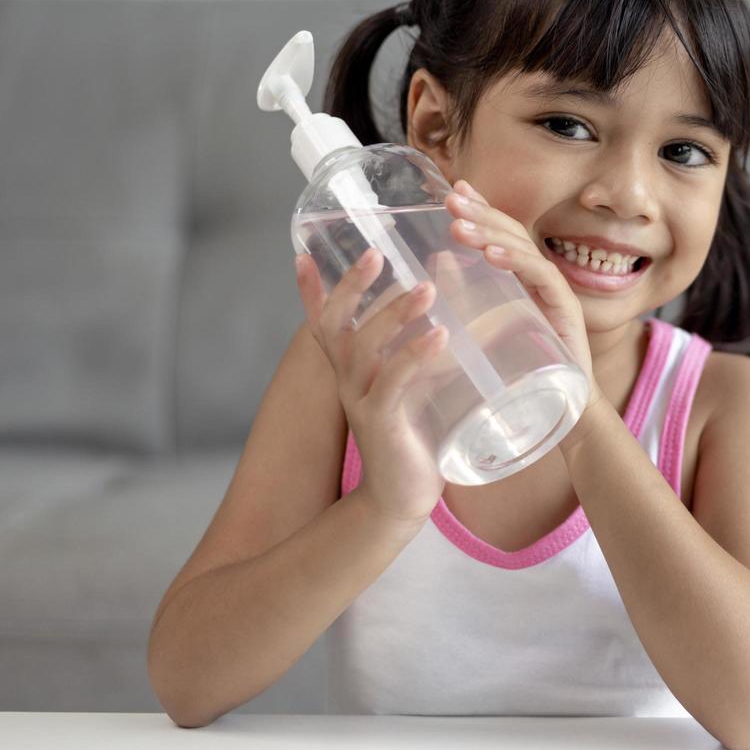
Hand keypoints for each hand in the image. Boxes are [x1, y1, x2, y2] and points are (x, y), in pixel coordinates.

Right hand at [294, 248, 448, 525]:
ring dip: (394, 315)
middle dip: (352, 286)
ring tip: (427, 289)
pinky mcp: (382, 422)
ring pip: (365, 348)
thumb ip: (427, 338)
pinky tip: (439, 335)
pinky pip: (393, 383)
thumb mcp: (419, 380)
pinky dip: (415, 356)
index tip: (302, 253)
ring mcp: (361, 401)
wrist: (403, 496)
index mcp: (352, 368)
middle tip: (376, 253)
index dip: (311, 291)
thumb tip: (447, 287)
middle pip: (337, 325)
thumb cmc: (415, 433)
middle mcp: (348, 380)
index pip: (325, 322)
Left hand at [445, 179, 603, 408]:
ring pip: (524, 250)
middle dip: (481, 212)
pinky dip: (516, 262)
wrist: (560, 412)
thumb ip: (465, 294)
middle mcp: (542, 280)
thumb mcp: (483, 328)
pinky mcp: (567, 311)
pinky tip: (492, 254)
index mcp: (523, 280)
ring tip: (459, 226)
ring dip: (491, 233)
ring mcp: (557, 292)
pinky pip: (542, 277)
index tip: (453, 189)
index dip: (481, 208)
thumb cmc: (521, 373)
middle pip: (512, 234)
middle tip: (450, 198)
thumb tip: (435, 259)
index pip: (502, 233)